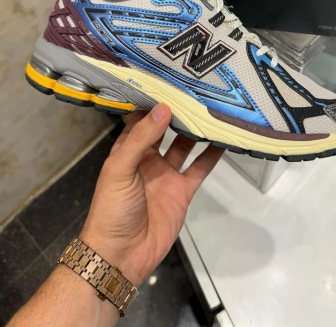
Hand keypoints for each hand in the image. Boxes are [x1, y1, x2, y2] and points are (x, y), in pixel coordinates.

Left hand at [79, 103, 223, 285]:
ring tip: (213, 109)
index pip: (141, 119)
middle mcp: (148, 158)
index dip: (154, 102)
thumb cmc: (112, 208)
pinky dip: (211, 155)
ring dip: (196, 130)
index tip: (170, 81)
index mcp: (128, 150)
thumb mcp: (120, 169)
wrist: (121, 255)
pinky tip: (224, 139)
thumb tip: (163, 108)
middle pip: (166, 129)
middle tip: (197, 90)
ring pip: (185, 145)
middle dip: (179, 112)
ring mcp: (167, 174)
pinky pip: (199, 169)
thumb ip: (141, 140)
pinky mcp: (183, 191)